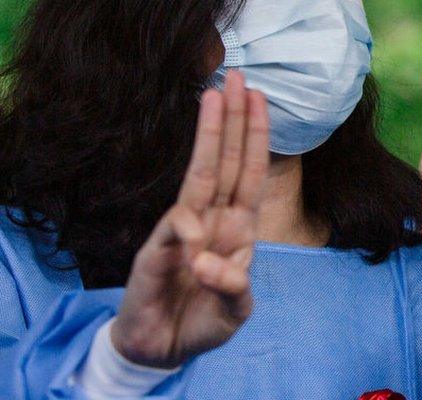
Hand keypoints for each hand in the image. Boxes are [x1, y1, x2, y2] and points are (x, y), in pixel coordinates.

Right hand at [111, 70, 268, 367]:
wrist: (162, 349)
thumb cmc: (202, 319)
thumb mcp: (235, 309)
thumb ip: (235, 287)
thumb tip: (211, 261)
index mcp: (237, 226)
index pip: (248, 172)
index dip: (255, 136)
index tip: (261, 98)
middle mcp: (211, 219)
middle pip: (224, 160)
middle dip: (234, 118)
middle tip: (238, 75)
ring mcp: (183, 231)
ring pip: (199, 175)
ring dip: (209, 135)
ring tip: (213, 96)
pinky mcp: (157, 253)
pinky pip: (176, 230)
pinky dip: (187, 233)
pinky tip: (195, 243)